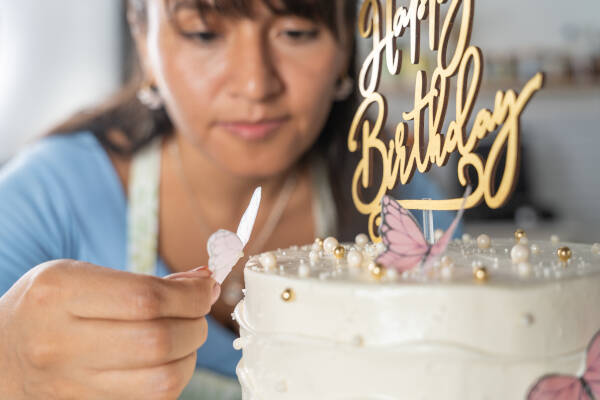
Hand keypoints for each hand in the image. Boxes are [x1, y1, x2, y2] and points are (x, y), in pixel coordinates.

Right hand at [0, 260, 219, 399]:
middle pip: (158, 341)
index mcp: (59, 293)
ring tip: (185, 335)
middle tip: (198, 311)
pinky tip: (169, 358)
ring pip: (161, 380)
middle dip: (195, 324)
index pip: (146, 299)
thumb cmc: (47, 305)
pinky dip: (173, 377)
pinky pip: (151, 399)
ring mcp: (72, 382)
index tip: (205, 288)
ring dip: (190, 355)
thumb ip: (143, 280)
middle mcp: (61, 341)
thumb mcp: (80, 274)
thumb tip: (204, 282)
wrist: (1, 354)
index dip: (189, 295)